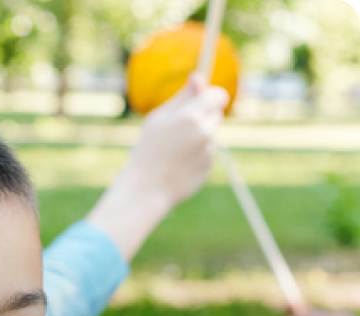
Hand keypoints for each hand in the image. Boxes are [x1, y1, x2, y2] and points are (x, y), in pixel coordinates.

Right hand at [86, 74, 227, 261]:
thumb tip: (199, 76)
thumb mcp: (158, 119)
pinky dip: (196, 158)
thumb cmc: (147, 152)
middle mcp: (204, 131)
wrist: (146, 190)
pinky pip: (206, 155)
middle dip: (203, 119)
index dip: (211, 97)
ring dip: (198, 139)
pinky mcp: (208, 167)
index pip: (218, 95)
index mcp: (191, 115)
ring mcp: (208, 151)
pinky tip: (178, 166)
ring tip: (175, 152)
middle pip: (215, 115)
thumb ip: (182, 98)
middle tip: (179, 133)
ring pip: (210, 136)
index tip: (204, 101)